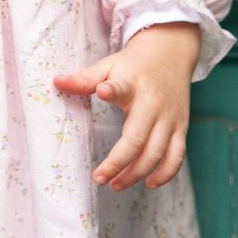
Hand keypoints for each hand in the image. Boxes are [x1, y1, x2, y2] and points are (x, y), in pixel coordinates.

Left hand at [53, 21, 199, 192]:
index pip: (122, 87)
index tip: (102, 91)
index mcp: (132, 84)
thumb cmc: (134, 64)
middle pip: (138, 138)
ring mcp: (170, 118)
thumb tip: (56, 82)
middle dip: (119, 162)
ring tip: (116, 184)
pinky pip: (176, 156)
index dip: (111, 90)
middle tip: (99, 178)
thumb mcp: (109, 65)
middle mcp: (153, 104)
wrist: (170, 53)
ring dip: (137, 173)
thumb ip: (85, 78)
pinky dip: (166, 174)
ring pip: (157, 153)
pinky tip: (149, 184)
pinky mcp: (181, 128)